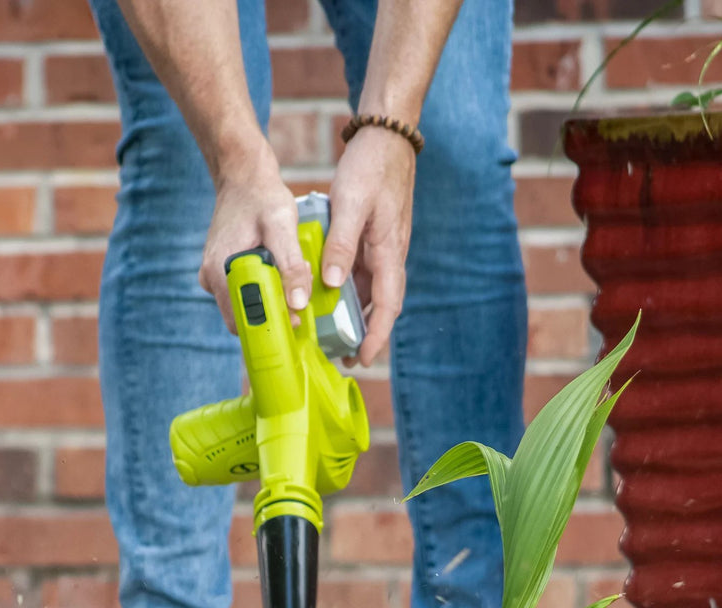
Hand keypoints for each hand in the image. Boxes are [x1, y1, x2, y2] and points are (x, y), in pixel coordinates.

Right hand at [199, 142, 312, 332]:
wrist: (243, 178)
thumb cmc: (261, 198)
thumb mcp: (282, 227)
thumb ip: (290, 266)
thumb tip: (298, 303)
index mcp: (219, 272)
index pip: (241, 322)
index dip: (269, 326)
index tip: (295, 318)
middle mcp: (211, 279)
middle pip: (244, 317)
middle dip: (273, 312)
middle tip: (296, 291)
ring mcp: (214, 277)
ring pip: (245, 306)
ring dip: (270, 299)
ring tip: (289, 274)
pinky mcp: (222, 273)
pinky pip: (244, 293)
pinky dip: (264, 288)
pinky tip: (278, 270)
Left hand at [323, 126, 415, 365]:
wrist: (386, 135)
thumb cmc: (370, 167)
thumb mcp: (350, 204)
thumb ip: (341, 244)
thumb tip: (332, 284)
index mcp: (389, 251)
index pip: (388, 306)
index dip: (377, 336)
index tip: (362, 359)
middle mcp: (391, 254)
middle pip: (382, 305)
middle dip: (365, 334)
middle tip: (343, 357)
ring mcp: (384, 247)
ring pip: (371, 291)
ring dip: (356, 314)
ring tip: (333, 334)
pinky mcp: (375, 238)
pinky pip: (363, 272)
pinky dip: (350, 289)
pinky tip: (331, 295)